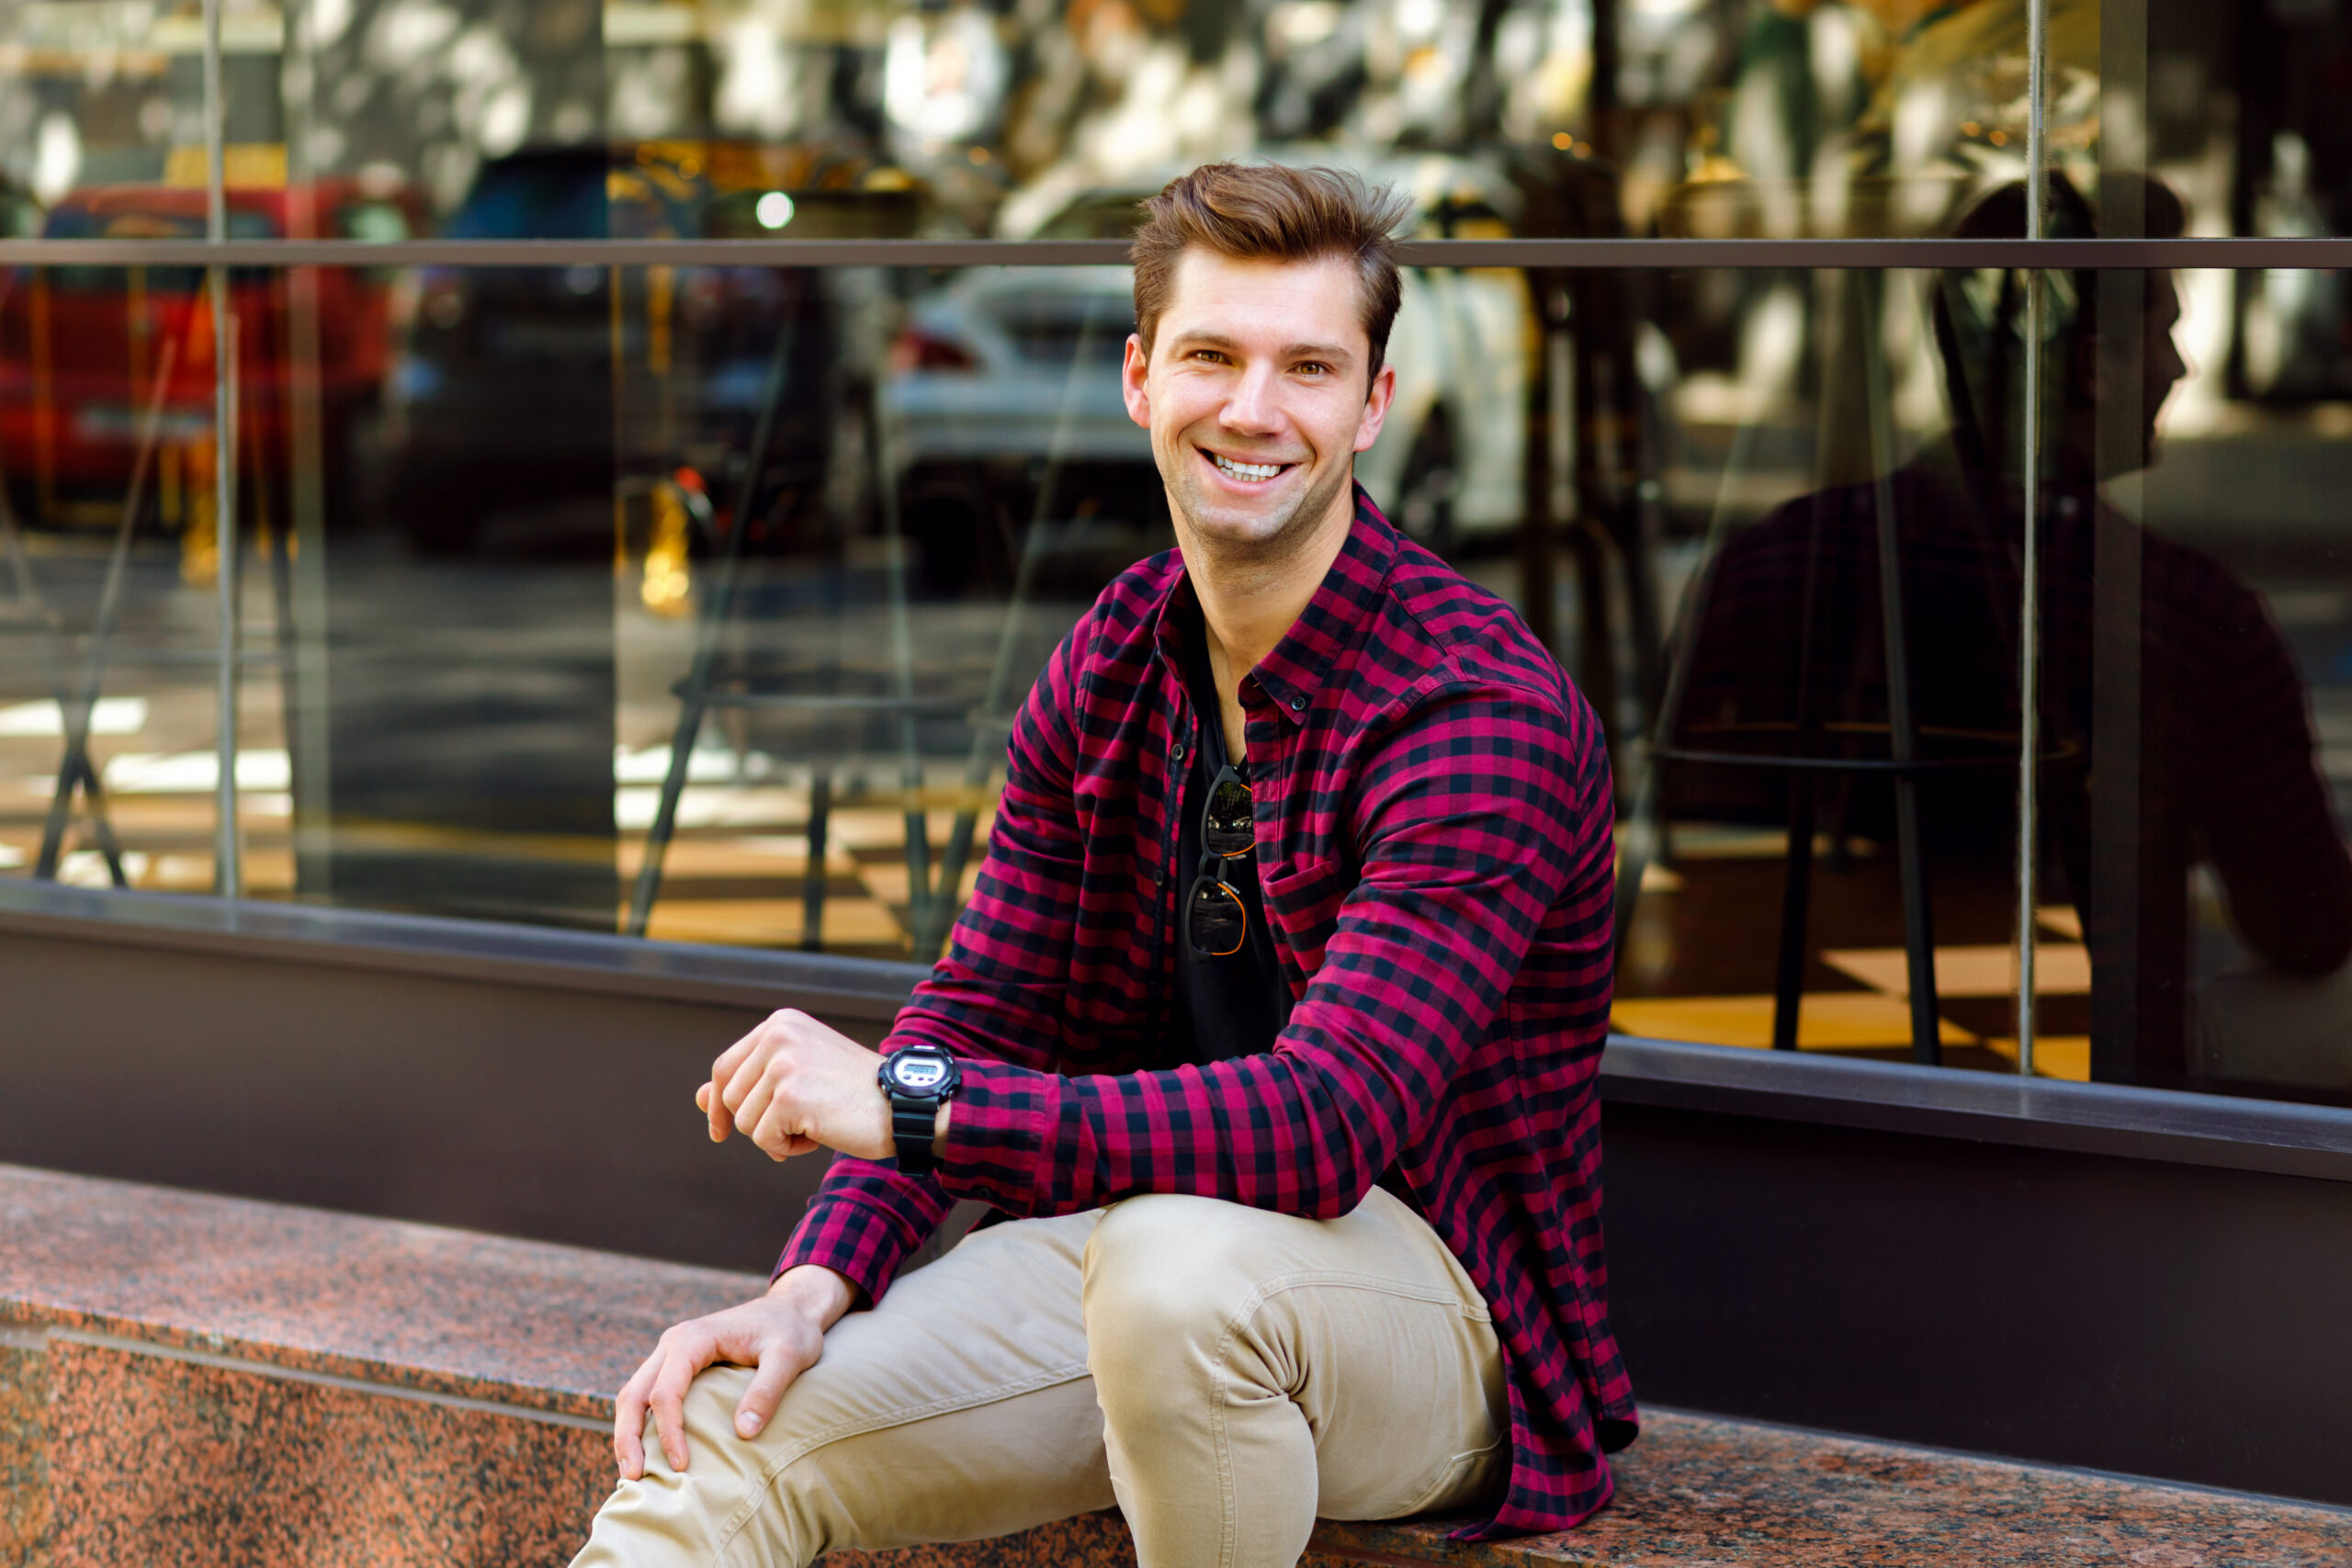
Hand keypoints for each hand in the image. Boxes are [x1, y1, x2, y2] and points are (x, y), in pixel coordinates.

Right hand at [612, 1265, 858, 1478]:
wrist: (791, 1309)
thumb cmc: (791, 1330)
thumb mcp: (788, 1357)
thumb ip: (767, 1391)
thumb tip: (743, 1433)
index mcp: (693, 1337)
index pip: (666, 1391)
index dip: (669, 1431)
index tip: (681, 1465)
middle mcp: (673, 1342)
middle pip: (635, 1393)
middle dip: (628, 1437)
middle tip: (635, 1478)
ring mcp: (671, 1353)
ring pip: (634, 1394)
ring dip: (628, 1433)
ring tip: (634, 1473)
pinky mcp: (676, 1365)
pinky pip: (647, 1394)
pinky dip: (640, 1423)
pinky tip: (647, 1452)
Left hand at [695, 1008, 892, 1162]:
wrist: (903, 1104)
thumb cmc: (854, 1093)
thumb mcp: (799, 1077)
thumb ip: (751, 1083)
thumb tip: (698, 1098)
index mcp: (780, 1024)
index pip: (724, 1068)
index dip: (717, 1104)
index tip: (719, 1131)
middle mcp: (778, 1035)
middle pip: (731, 1098)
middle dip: (758, 1122)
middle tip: (800, 1123)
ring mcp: (783, 1064)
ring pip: (745, 1122)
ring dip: (776, 1137)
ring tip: (814, 1125)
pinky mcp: (790, 1095)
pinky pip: (764, 1139)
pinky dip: (788, 1148)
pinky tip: (818, 1135)